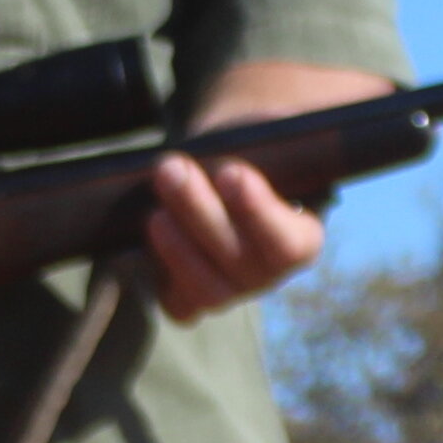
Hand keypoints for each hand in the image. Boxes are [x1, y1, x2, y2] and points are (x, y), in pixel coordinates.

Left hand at [138, 62, 394, 321]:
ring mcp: (229, 292)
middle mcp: (267, 275)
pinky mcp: (190, 301)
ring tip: (152, 204)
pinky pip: (174, 300)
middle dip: (198, 209)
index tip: (231, 171)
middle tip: (172, 167)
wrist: (219, 172)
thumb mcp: (261, 140)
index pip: (288, 243)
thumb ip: (254, 149)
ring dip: (174, 243)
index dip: (259, 212)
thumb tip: (214, 157)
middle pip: (236, 259)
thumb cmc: (248, 153)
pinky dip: (157, 270)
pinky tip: (142, 235)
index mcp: (300, 239)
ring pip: (205, 286)